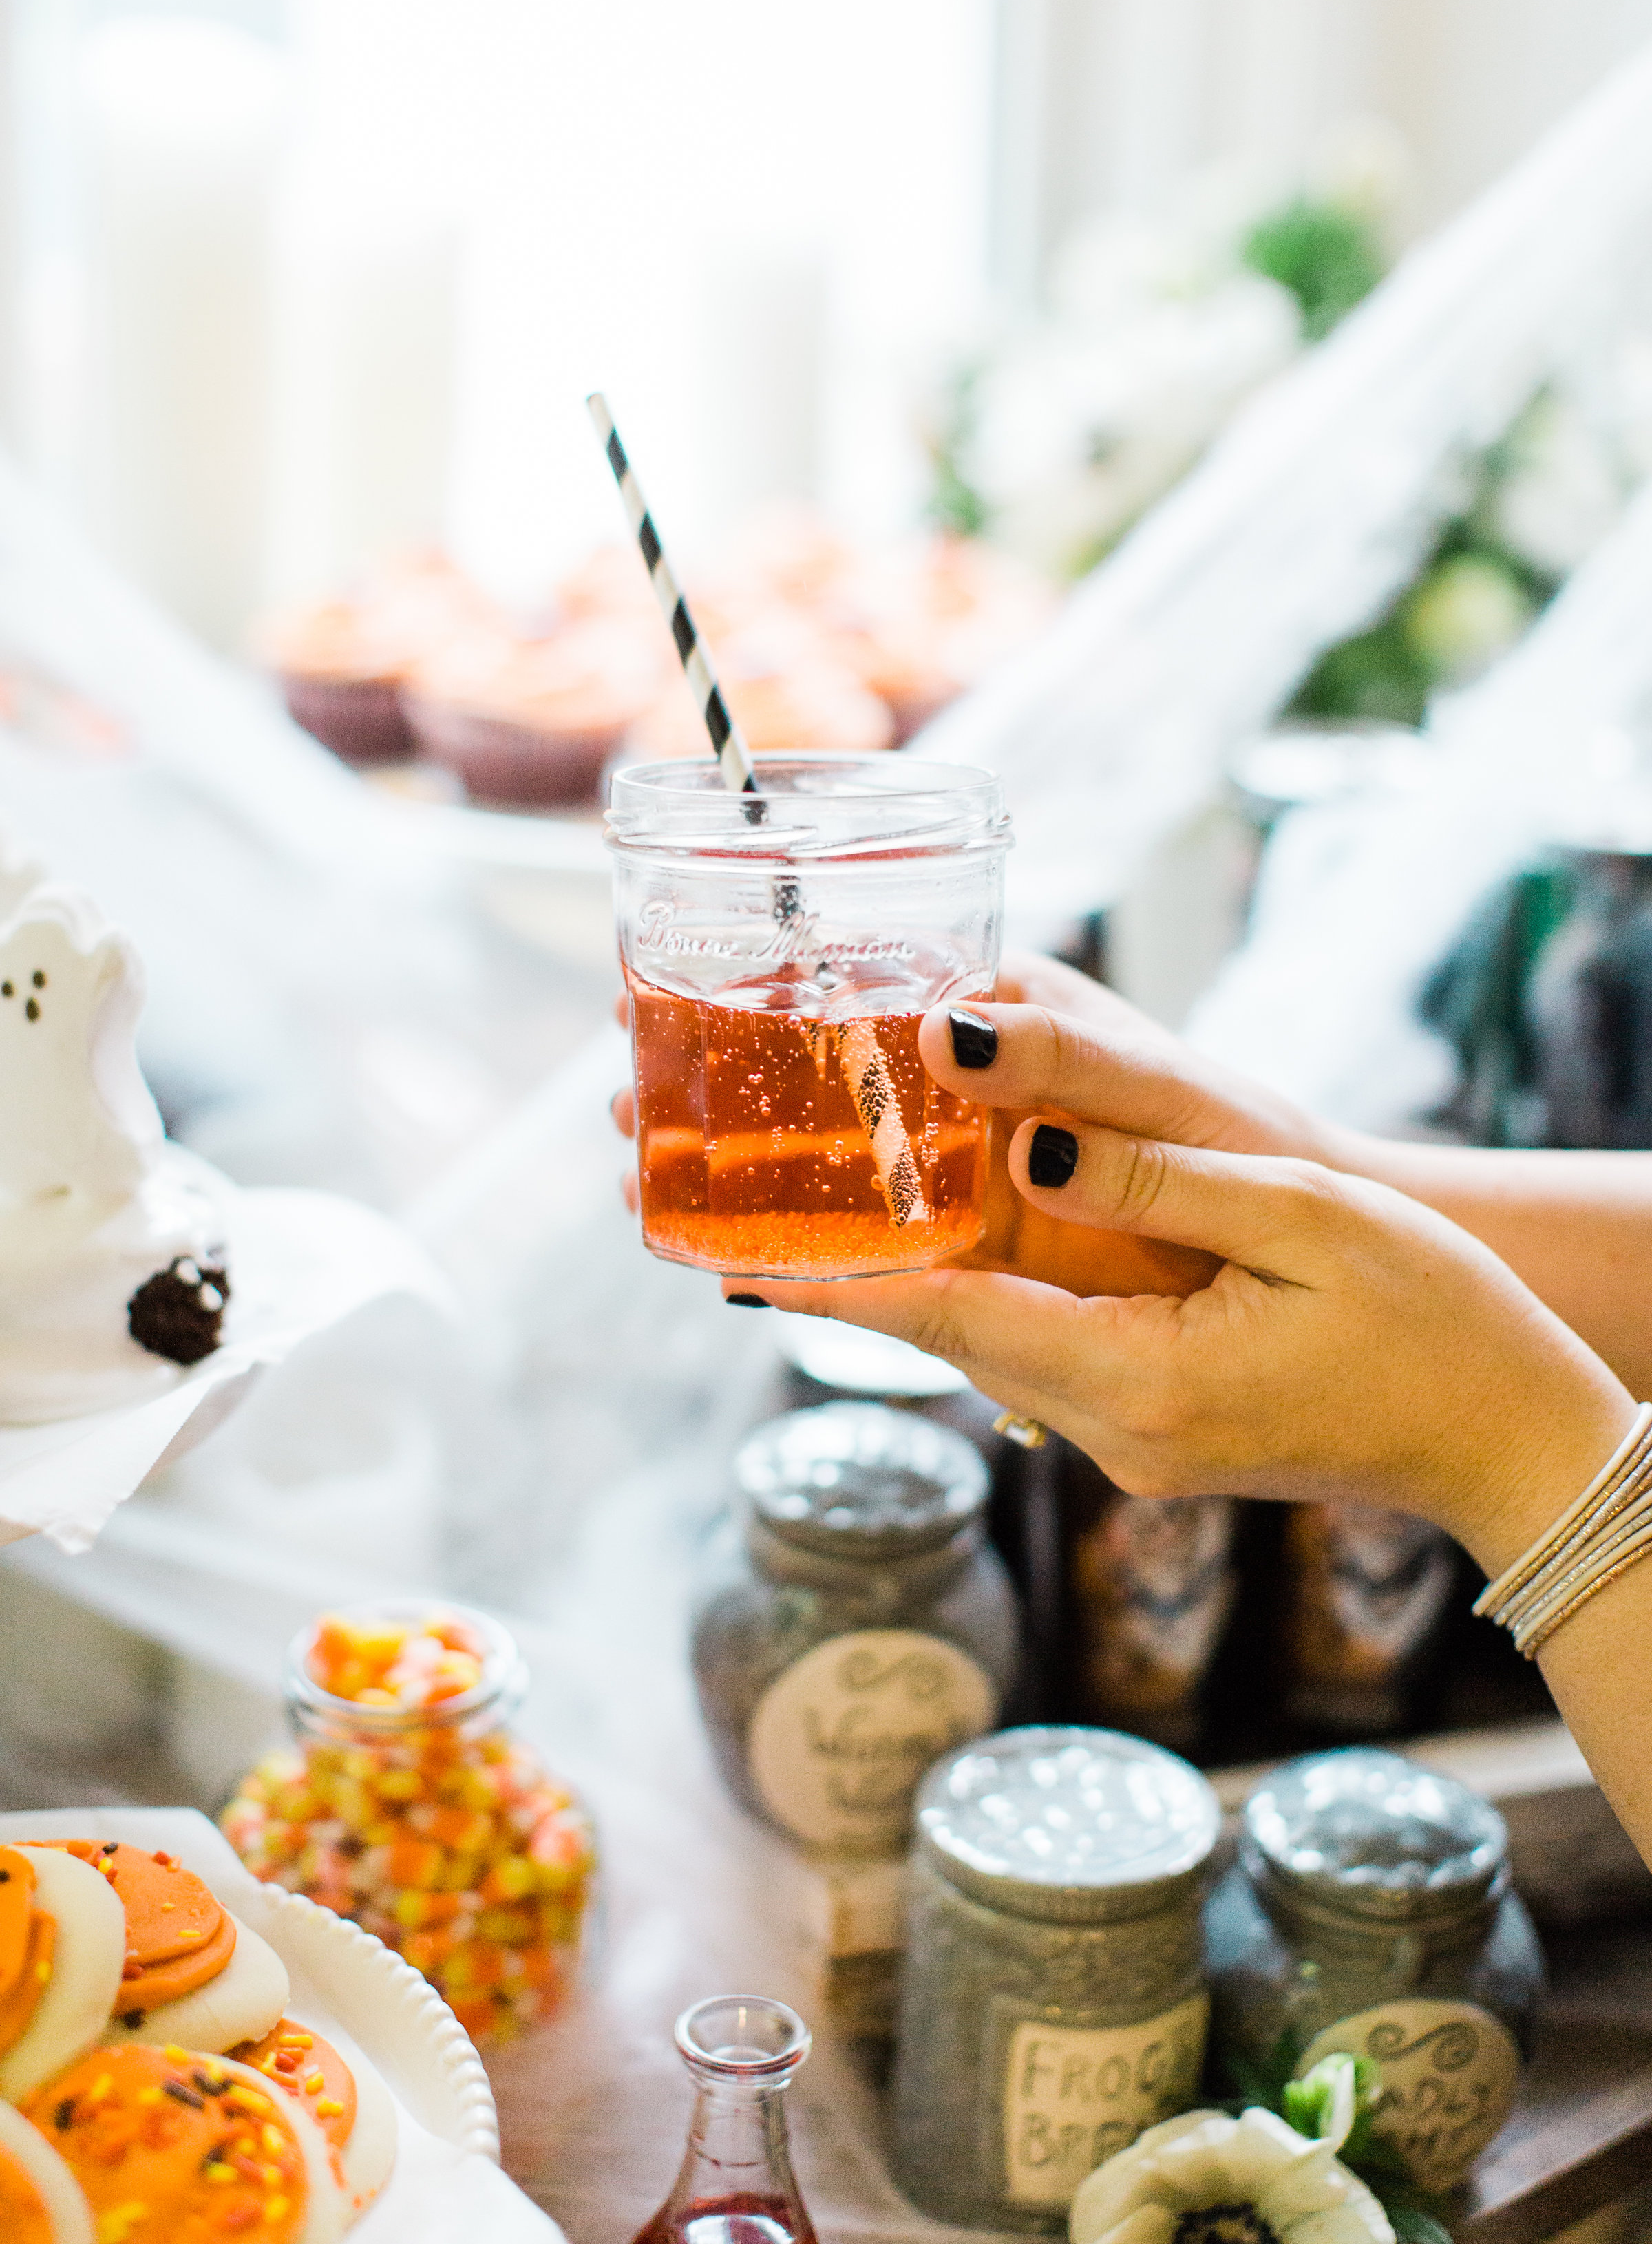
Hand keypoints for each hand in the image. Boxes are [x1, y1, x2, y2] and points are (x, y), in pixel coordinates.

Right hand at [607, 951, 1325, 1285]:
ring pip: (840, 1161)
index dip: (760, 996)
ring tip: (647, 1183)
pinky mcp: (994, 1237)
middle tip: (620, 1109)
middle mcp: (979, 1080)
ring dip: (747, 1169)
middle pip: (823, 1076)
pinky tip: (743, 1255)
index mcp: (1012, 1013)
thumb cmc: (1255, 1143)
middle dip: (720, 1088)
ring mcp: (978, 1162)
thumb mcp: (1164, 1086)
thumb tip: (945, 1029)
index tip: (661, 1001)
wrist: (1324, 1245)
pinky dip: (816, 1240)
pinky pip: (887, 1236)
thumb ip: (1065, 1058)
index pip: (860, 988)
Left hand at [733, 999, 1635, 1575]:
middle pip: (943, 1338)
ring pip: (983, 1345)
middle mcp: (1113, 1435)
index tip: (718, 1251)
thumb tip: (1026, 1143)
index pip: (947, 1324)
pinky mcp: (1154, 1432)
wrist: (1515, 1444)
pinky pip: (1037, 1353)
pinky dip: (978, 1296)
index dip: (828, 1281)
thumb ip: (1156, 1182)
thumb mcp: (1306, 1219)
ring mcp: (1131, 1446)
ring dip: (900, 1279)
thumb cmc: (1437, 1322)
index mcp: (1143, 1385)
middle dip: (835, 1270)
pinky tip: (942, 1237)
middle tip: (721, 1203)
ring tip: (804, 1203)